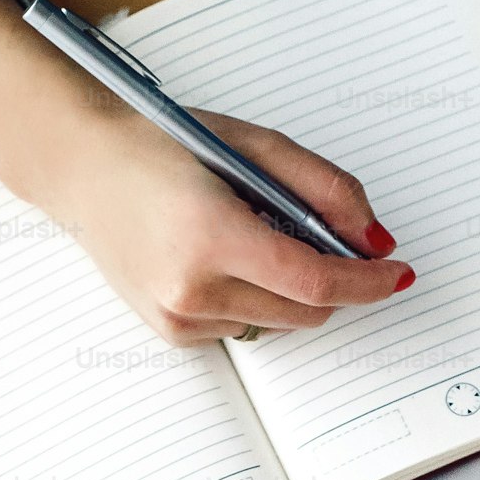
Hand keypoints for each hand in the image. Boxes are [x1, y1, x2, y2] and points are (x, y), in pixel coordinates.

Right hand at [0, 0, 410, 343]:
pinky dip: (253, 299)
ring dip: (289, 290)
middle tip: (324, 239)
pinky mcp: (170, 332)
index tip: (396, 274)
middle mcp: (191, 287)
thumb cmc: (164, 146)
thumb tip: (375, 241)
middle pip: (305, 311)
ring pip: (279, 323)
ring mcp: (177, 316)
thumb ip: (325, 190)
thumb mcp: (254, 147)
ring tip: (251, 236)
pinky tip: (220, 259)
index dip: (366, 282)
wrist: (84, 167)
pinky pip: (244, 328)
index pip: (315, 281)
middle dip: (331, 282)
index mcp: (211, 234)